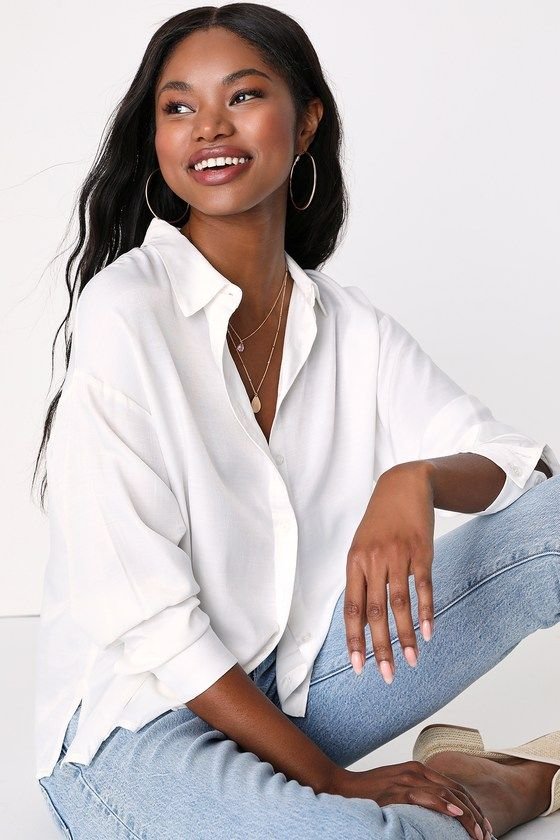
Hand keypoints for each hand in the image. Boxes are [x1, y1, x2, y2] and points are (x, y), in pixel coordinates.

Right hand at [328, 763, 493, 839]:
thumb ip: (418, 792)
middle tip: (487, 834)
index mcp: (419, 769)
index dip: (473, 806)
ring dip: (467, 815)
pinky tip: (457, 814)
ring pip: (447, 795)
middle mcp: (417, 771)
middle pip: (456, 790)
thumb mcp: (398, 787)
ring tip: (478, 832)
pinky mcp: (398, 790)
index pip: (455, 787)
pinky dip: (444, 805)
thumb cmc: (369, 790)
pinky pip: (427, 797)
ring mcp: (408, 779)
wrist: (343, 786)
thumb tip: (439, 810)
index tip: (483, 825)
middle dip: (476, 813)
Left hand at [345, 463, 434, 681]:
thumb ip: (361, 580)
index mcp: (354, 562)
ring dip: (406, 637)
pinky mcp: (422, 552)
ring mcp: (398, 556)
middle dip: (381, 647)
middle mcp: (374, 561)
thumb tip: (359, 619)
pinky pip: (423, 587)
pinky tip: (429, 633)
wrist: (404, 485)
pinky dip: (426, 612)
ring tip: (411, 662)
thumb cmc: (379, 522)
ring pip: (400, 604)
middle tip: (387, 675)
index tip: (358, 666)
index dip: (354, 639)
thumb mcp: (361, 546)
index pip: (352, 608)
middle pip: (376, 612)